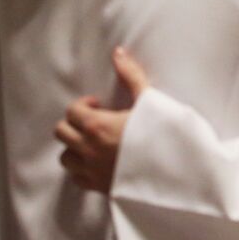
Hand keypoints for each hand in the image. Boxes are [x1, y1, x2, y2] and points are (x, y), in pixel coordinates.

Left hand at [54, 47, 149, 192]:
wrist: (176, 170)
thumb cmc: (163, 134)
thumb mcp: (150, 100)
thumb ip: (131, 75)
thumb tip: (118, 53)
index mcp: (96, 126)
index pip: (71, 112)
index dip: (83, 105)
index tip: (99, 105)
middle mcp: (88, 149)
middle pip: (62, 133)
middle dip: (75, 123)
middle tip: (95, 120)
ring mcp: (92, 170)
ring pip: (65, 157)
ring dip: (75, 147)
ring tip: (95, 141)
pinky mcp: (99, 186)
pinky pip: (77, 178)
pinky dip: (82, 169)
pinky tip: (99, 161)